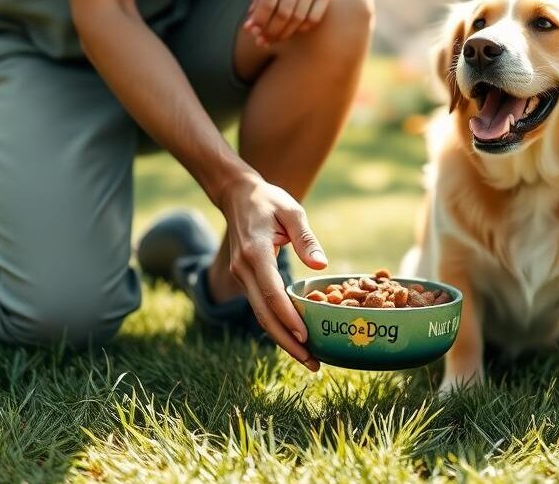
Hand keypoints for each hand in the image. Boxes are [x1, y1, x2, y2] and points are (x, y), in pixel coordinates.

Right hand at [219, 172, 327, 369]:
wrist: (237, 196)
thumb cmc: (269, 201)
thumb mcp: (292, 211)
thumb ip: (306, 239)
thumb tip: (321, 267)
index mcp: (256, 253)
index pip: (272, 293)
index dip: (289, 318)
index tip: (306, 338)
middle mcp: (244, 270)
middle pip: (264, 315)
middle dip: (287, 342)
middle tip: (312, 363)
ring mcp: (241, 276)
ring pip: (261, 315)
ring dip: (282, 339)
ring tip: (308, 358)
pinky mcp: (245, 279)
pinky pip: (261, 307)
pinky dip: (277, 324)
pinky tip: (295, 338)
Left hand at [243, 0, 332, 46]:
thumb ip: (257, 0)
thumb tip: (251, 27)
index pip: (268, 2)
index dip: (260, 21)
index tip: (253, 32)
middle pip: (284, 13)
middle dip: (271, 31)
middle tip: (263, 41)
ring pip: (299, 19)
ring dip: (285, 34)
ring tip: (274, 38)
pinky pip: (314, 18)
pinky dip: (302, 28)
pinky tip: (293, 29)